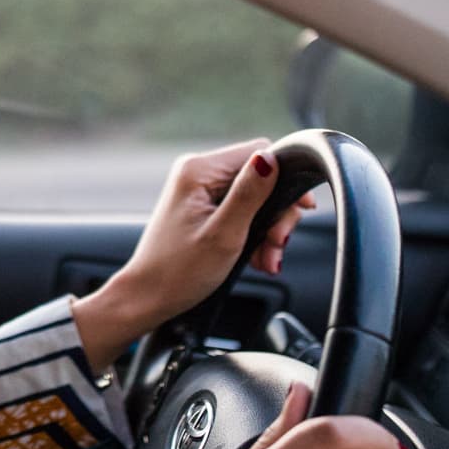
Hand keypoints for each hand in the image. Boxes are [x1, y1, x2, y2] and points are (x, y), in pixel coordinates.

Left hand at [72, 138, 318, 371]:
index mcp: (199, 170)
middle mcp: (197, 172)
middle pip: (259, 178)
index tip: (300, 211)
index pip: (259, 151)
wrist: (149, 297)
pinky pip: (240, 211)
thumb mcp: (224, 234)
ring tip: (266, 260)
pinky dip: (253, 234)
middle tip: (276, 246)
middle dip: (275, 215)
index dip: (285, 180)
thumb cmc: (179, 272)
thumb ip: (249, 194)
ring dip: (267, 230)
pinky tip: (256, 258)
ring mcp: (198, 190)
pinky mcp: (201, 207)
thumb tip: (271, 158)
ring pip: (254, 198)